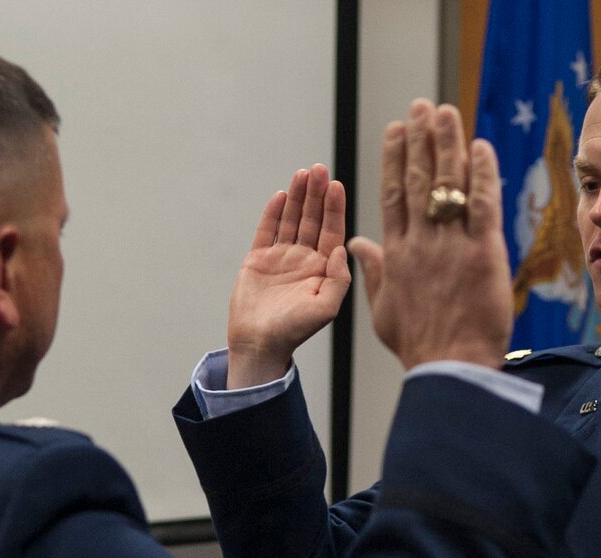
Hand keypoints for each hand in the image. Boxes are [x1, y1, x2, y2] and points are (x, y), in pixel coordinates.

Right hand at [226, 163, 349, 388]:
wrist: (258, 345)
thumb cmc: (294, 332)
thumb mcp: (326, 309)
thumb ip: (338, 279)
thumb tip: (342, 249)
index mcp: (323, 269)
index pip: (332, 231)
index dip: (334, 208)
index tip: (336, 186)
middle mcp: (304, 260)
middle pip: (312, 219)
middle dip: (316, 194)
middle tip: (319, 169)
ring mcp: (281, 258)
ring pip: (291, 220)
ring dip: (297, 197)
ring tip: (302, 174)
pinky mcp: (258, 259)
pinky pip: (266, 230)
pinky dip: (272, 213)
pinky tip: (280, 195)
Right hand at [348, 100, 510, 369]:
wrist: (449, 367)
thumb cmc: (418, 344)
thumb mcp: (383, 309)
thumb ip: (373, 271)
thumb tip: (358, 244)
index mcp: (396, 254)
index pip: (392, 194)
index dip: (394, 158)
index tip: (396, 130)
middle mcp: (420, 242)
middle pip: (417, 179)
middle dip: (420, 139)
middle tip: (422, 106)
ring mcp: (451, 245)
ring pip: (446, 184)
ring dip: (447, 143)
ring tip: (445, 111)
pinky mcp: (483, 253)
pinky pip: (482, 205)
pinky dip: (482, 174)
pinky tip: (481, 147)